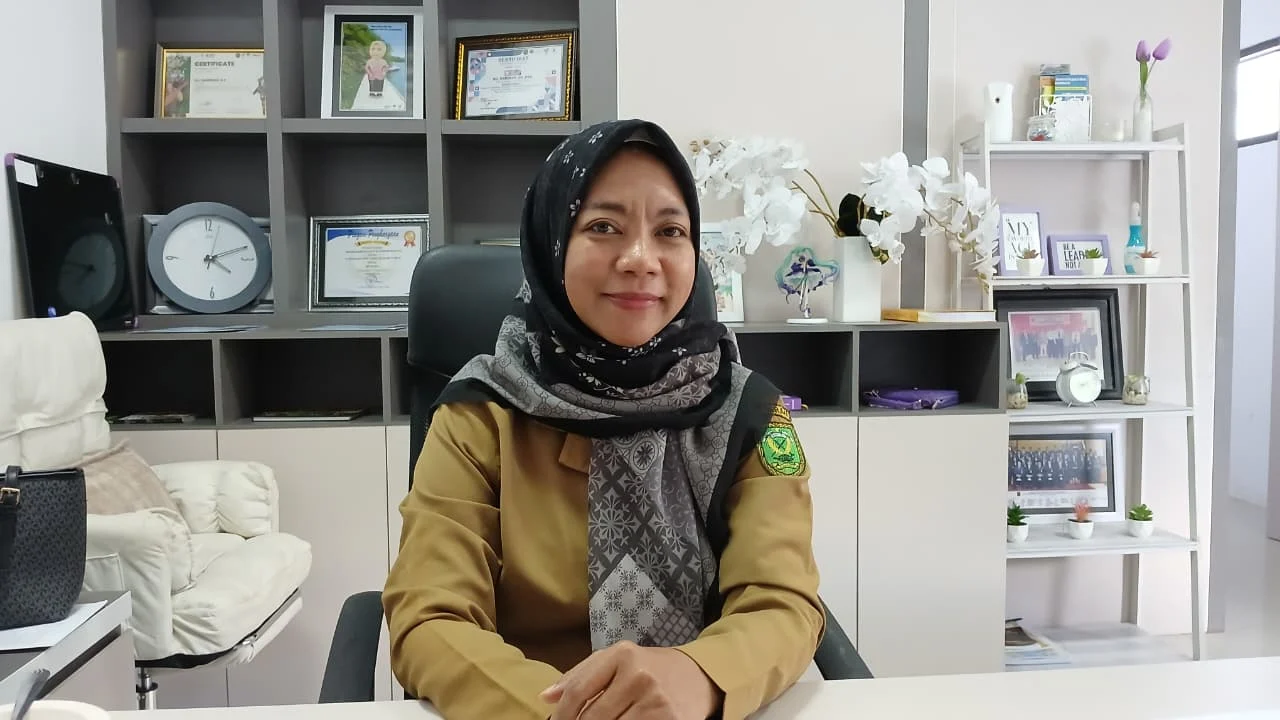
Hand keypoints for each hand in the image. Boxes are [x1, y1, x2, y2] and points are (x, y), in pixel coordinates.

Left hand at [540, 641, 719, 719]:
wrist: (699, 676)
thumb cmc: (649, 668)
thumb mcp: (616, 660)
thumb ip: (580, 675)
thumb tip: (546, 697)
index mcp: (621, 655)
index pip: (578, 692)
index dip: (562, 716)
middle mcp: (638, 675)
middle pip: (592, 718)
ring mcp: (655, 700)